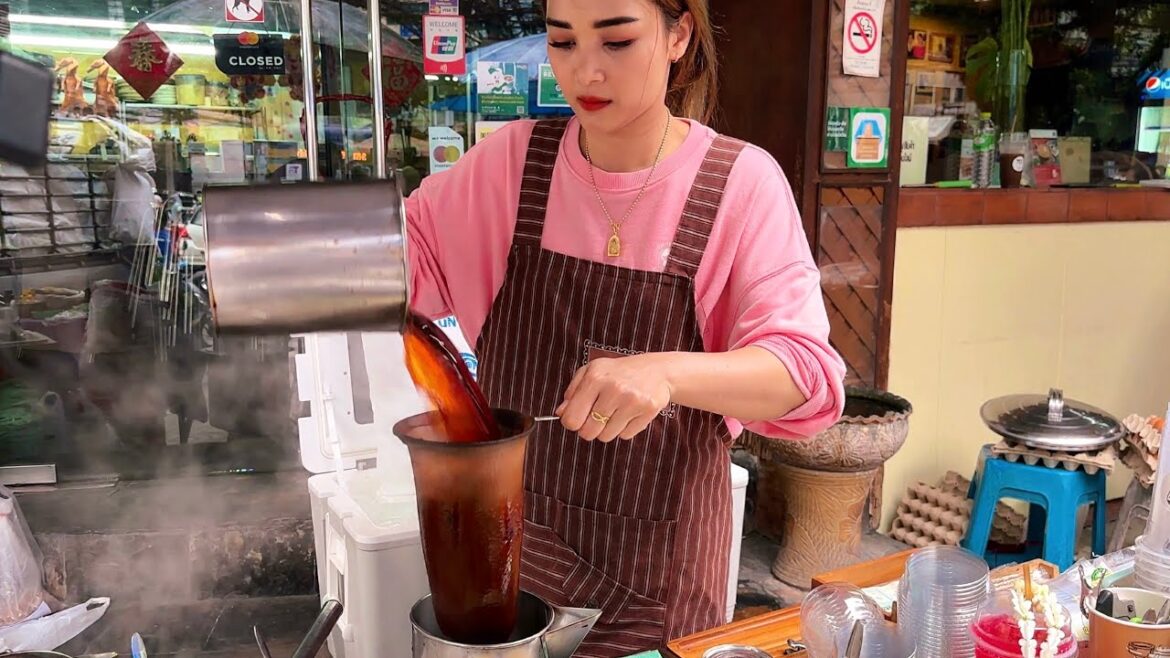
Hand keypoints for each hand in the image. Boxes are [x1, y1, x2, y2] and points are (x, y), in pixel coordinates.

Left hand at [554, 353, 673, 441]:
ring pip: (606, 436)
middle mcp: (614, 388)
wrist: (657, 371)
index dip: (571, 423)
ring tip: (614, 413)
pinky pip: (625, 435)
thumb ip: (573, 391)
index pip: (572, 418)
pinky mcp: (648, 410)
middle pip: (588, 432)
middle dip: (589, 429)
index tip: (576, 419)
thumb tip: (560, 413)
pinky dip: (624, 429)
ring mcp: (632, 400)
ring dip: (607, 429)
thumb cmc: (618, 372)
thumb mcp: (592, 372)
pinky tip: (629, 414)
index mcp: (596, 377)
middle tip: (596, 418)